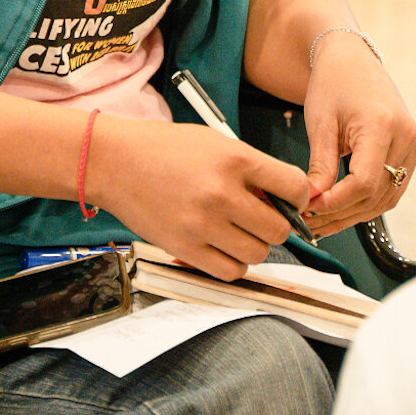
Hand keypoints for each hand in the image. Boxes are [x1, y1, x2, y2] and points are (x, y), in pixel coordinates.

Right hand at [85, 117, 310, 279]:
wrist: (115, 162)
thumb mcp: (217, 143)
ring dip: (255, 246)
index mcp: (235, 160)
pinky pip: (230, 271)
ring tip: (239, 232)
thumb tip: (284, 200)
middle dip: (277, 225)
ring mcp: (203, 225)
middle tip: (262, 219)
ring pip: (258, 254)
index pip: (295, 186)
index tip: (292, 201)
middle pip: (279, 228)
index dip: (299, 197)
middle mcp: (222, 193)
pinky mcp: (184, 248)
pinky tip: (224, 248)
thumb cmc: (165, 149)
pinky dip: (235, 264)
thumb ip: (252, 169)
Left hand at [299, 36, 415, 237]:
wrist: (353, 59)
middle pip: (376, 195)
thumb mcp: (320, 123)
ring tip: (321, 221)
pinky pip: (392, 188)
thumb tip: (313, 202)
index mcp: (383, 125)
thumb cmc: (333, 83)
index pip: (364, 182)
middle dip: (341, 213)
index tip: (309, 209)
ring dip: (353, 214)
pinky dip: (367, 202)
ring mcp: (414, 145)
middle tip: (308, 222)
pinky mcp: (412, 151)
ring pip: (386, 198)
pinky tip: (341, 209)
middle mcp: (406, 137)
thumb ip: (320, 165)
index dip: (336, 203)